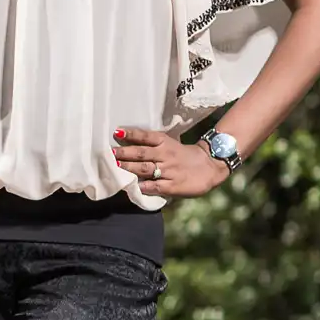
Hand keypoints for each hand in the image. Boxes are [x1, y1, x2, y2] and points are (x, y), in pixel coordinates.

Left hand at [112, 127, 228, 197]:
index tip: (117, 132)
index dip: (131, 134)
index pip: (146, 136)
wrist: (210, 166)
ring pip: (145, 168)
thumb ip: (154, 145)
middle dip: (124, 153)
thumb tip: (129, 143)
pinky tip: (134, 186)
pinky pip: (155, 186)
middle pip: (142, 153)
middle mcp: (165, 155)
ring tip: (116, 166)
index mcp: (165, 143)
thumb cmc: (185, 155)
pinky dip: (144, 186)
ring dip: (129, 167)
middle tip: (109, 152)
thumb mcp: (171, 144)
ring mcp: (168, 171)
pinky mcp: (172, 186)